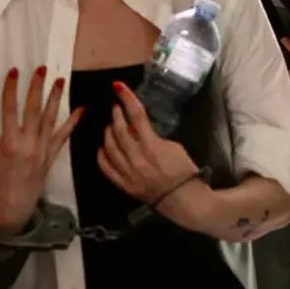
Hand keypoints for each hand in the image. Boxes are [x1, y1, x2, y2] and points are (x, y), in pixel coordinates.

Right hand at [0, 66, 81, 234]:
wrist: (11, 210)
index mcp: (9, 143)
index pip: (10, 110)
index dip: (11, 90)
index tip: (14, 72)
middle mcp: (28, 144)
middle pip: (33, 110)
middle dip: (37, 88)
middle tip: (42, 69)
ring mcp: (42, 150)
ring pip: (50, 119)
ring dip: (55, 99)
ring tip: (61, 80)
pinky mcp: (51, 157)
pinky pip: (63, 137)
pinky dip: (72, 123)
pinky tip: (81, 110)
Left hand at [97, 81, 207, 230]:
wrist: (187, 201)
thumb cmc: (185, 172)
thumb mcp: (174, 147)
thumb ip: (155, 136)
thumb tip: (139, 128)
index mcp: (152, 147)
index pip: (136, 116)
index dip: (127, 99)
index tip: (118, 87)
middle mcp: (137, 159)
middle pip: (119, 130)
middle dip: (116, 115)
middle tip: (116, 108)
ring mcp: (129, 173)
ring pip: (109, 147)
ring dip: (108, 132)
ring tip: (111, 125)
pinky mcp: (125, 186)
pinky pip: (107, 168)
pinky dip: (102, 155)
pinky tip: (102, 148)